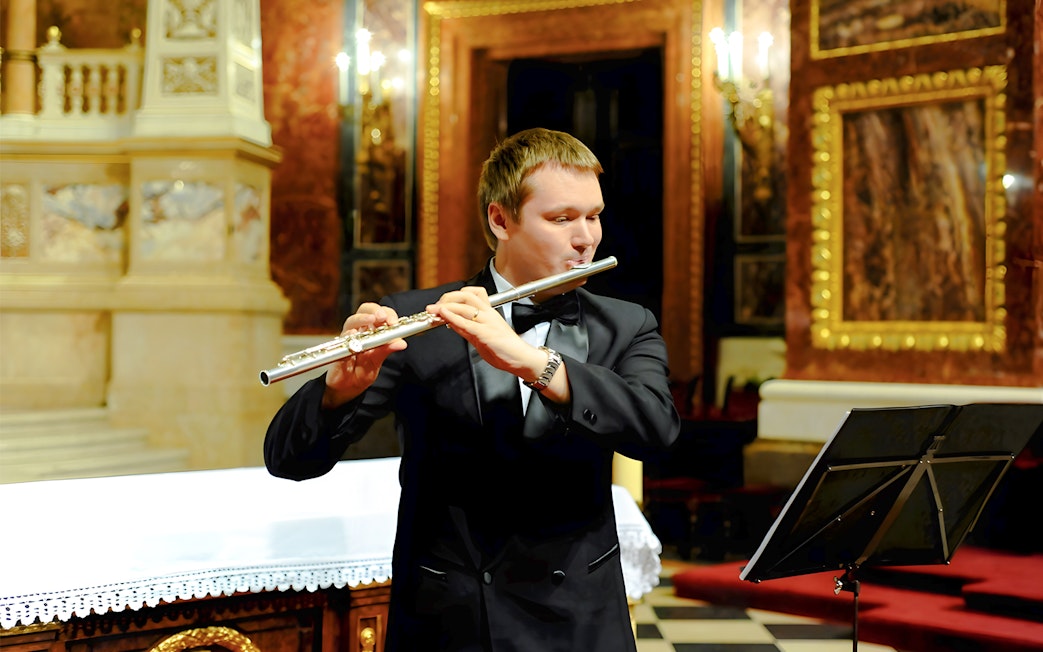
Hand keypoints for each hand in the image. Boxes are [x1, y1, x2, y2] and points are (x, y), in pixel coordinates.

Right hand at [322, 303, 406, 407]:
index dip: (387, 313)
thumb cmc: (361, 373)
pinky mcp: (338, 348)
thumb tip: (402, 343)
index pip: (380, 314)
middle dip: (374, 310)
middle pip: (365, 310)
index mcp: (372, 332)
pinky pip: (342, 339)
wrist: (346, 389)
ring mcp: (347, 338)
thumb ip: (386, 351)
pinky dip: (348, 335)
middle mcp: (359, 332)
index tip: (394, 322)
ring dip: (362, 319)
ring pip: (352, 321)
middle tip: (382, 317)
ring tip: (371, 319)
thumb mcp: (377, 362)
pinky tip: (353, 335)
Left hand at [427, 288, 567, 399]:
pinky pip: (467, 323)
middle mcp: (488, 314)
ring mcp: (488, 322)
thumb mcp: (481, 335)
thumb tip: (450, 323)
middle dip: (447, 298)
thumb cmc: (504, 349)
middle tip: (434, 306)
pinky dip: (453, 318)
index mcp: (489, 312)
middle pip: (466, 296)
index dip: (454, 295)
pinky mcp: (487, 334)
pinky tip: (444, 316)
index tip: (442, 303)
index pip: (472, 294)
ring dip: (445, 307)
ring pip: (465, 307)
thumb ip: (467, 328)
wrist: (521, 359)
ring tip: (433, 310)